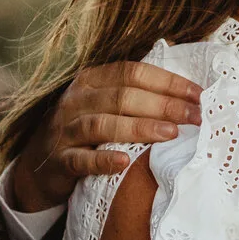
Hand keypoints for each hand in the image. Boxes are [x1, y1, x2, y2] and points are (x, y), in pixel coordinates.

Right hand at [2, 61, 203, 211]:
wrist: (39, 166)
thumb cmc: (85, 133)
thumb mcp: (103, 105)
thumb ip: (135, 93)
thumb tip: (186, 86)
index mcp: (91, 81)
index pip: (132, 73)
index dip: (167, 82)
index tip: (198, 95)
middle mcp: (76, 100)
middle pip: (122, 96)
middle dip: (163, 105)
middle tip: (194, 117)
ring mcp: (65, 130)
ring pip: (102, 124)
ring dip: (139, 128)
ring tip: (171, 134)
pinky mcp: (59, 161)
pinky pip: (80, 159)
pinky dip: (102, 160)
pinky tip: (124, 162)